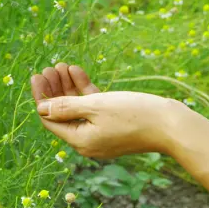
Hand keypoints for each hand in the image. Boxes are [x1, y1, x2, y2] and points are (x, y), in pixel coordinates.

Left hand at [31, 64, 180, 158]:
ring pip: (78, 108)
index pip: (50, 119)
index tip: (37, 75)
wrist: (171, 124)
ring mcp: (102, 134)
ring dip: (69, 87)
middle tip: (49, 68)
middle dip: (54, 90)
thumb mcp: (95, 107)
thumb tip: (40, 109)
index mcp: (80, 141)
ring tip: (62, 66)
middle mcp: (88, 141)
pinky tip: (78, 71)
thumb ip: (66, 107)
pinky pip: (94, 108)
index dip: (41, 97)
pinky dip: (86, 91)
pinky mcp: (115, 125)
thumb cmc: (133, 114)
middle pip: (62, 114)